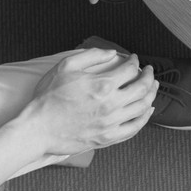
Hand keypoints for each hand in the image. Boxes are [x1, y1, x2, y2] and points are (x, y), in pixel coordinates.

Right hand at [19, 46, 160, 163]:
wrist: (38, 129)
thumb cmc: (49, 98)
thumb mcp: (66, 67)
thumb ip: (91, 55)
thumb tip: (112, 53)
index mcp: (103, 85)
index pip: (130, 69)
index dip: (135, 61)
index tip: (134, 58)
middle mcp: (111, 105)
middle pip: (143, 88)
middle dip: (150, 76)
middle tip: (149, 71)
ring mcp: (111, 123)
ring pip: (142, 107)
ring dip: (151, 94)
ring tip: (153, 87)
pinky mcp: (108, 138)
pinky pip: (134, 128)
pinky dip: (145, 118)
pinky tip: (148, 110)